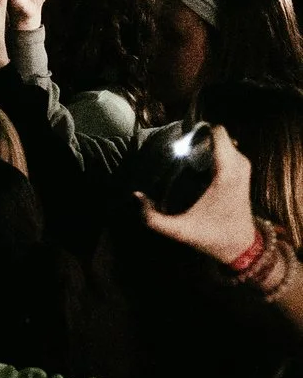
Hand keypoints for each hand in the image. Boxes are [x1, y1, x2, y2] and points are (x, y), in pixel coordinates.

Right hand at [137, 126, 260, 265]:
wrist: (242, 248)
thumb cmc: (212, 237)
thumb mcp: (179, 231)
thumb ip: (153, 218)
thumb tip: (134, 195)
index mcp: (226, 174)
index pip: (218, 134)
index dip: (197, 130)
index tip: (177, 137)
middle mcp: (238, 166)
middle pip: (218, 135)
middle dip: (198, 136)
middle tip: (176, 146)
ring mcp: (243, 168)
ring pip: (223, 141)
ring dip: (205, 143)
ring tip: (184, 153)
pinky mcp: (243, 173)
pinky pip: (228, 150)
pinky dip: (214, 150)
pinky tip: (196, 162)